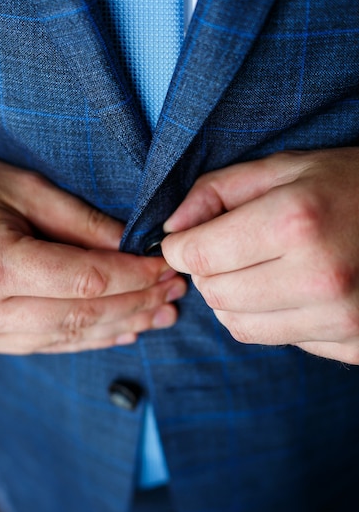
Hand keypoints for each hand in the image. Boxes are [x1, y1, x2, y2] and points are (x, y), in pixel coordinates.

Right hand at [0, 156, 185, 353]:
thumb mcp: (20, 188)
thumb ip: (79, 221)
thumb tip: (131, 246)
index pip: (86, 280)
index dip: (134, 276)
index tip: (167, 267)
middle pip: (83, 314)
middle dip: (137, 303)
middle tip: (175, 292)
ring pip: (70, 337)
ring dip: (122, 326)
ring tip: (162, 314)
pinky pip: (49, 345)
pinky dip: (91, 339)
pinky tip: (124, 331)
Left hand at [162, 148, 358, 363]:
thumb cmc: (354, 185)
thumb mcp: (287, 167)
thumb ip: (218, 191)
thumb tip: (171, 227)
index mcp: (298, 222)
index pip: (200, 254)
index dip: (178, 248)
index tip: (181, 242)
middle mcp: (320, 277)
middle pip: (216, 295)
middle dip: (205, 272)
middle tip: (223, 251)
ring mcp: (342, 319)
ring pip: (239, 326)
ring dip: (232, 299)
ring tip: (256, 269)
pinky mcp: (354, 345)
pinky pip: (279, 339)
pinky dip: (269, 317)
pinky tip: (290, 290)